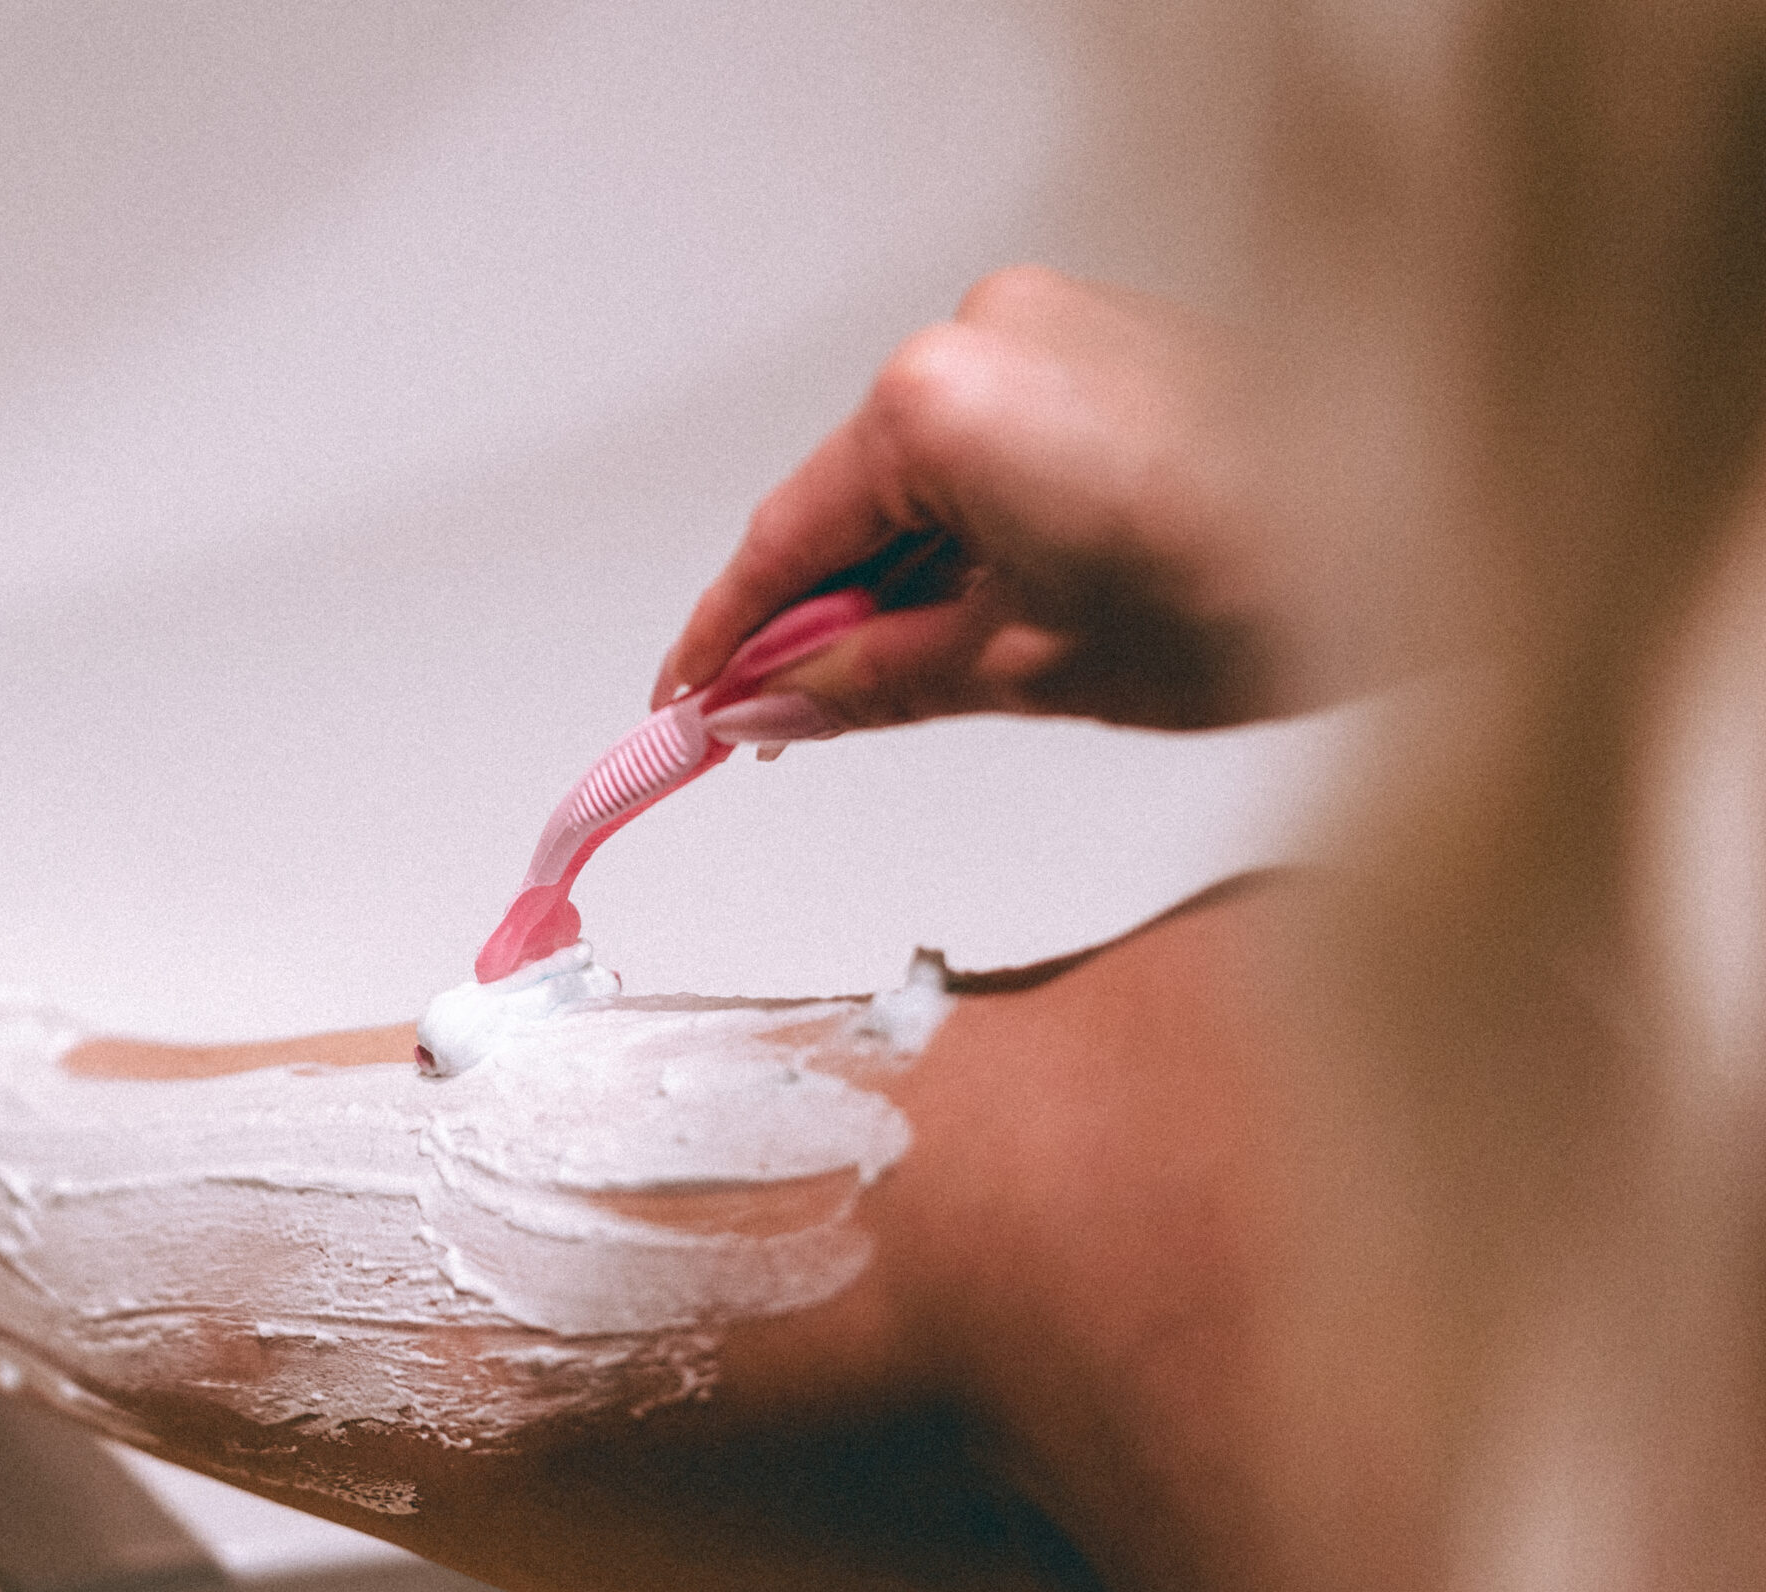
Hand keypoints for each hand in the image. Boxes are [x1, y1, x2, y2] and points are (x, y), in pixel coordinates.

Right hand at [657, 267, 1279, 734]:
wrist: (1454, 539)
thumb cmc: (1267, 591)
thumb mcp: (1026, 666)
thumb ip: (867, 681)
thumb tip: (770, 707)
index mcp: (942, 404)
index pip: (783, 539)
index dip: (725, 639)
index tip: (686, 707)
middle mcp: (985, 332)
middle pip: (847, 500)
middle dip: (818, 615)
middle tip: (787, 723)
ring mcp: (1050, 320)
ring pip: (920, 472)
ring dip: (900, 575)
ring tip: (915, 681)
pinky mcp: (1106, 332)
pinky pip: (988, 437)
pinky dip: (967, 524)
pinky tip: (984, 607)